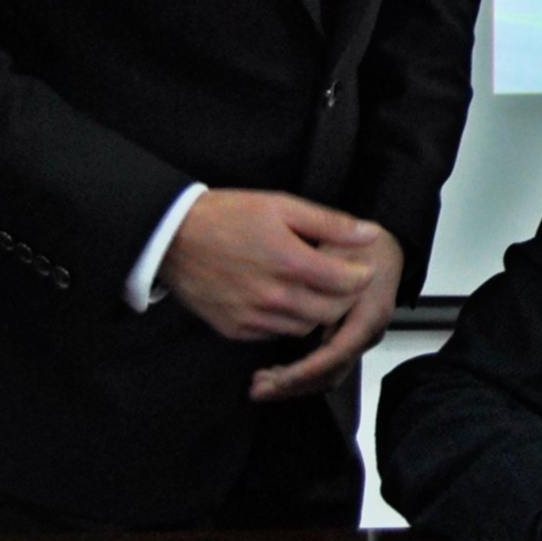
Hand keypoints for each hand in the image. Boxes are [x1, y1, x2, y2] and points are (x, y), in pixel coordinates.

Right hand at [162, 190, 381, 342]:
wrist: (171, 237)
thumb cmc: (228, 216)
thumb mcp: (282, 206)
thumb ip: (330, 224)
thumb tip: (370, 233)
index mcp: (290, 262)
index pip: (347, 283)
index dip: (361, 274)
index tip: (360, 265)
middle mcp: (273, 296)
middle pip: (331, 312)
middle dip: (344, 297)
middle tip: (342, 280)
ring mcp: (252, 317)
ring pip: (305, 328)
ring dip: (317, 312)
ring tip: (314, 289)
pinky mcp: (234, 329)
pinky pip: (275, 334)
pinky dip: (287, 321)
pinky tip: (285, 300)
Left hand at [251, 226, 402, 401]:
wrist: (385, 247)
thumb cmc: (358, 247)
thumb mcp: (340, 253)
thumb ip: (323, 278)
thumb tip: (300, 309)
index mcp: (369, 314)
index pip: (337, 353)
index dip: (304, 369)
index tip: (272, 377)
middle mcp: (368, 334)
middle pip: (332, 373)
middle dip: (294, 385)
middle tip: (257, 389)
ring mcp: (360, 340)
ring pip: (328, 376)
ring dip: (294, 385)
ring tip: (259, 386)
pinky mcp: (349, 341)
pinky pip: (327, 367)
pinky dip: (301, 376)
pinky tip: (275, 374)